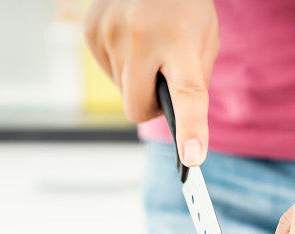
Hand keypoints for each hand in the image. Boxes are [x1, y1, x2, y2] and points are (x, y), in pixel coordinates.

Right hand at [83, 0, 218, 165]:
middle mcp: (138, 36)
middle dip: (151, 106)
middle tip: (165, 79)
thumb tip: (174, 122)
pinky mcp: (89, 30)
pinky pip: (107, 72)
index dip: (190, 128)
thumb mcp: (205, 39)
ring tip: (149, 46)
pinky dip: (121, 65)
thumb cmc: (186, 6)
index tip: (191, 157)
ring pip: (122, 91)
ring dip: (137, 80)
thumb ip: (193, 82)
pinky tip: (130, 39)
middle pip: (137, 109)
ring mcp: (108, 32)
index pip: (186, 94)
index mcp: (178, 40)